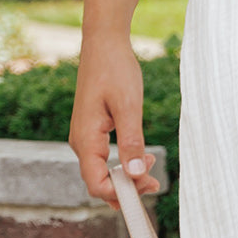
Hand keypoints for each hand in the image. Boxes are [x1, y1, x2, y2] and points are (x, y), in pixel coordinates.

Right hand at [69, 35, 160, 207]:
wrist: (104, 42)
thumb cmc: (115, 69)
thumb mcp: (128, 106)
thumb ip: (131, 142)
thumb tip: (136, 176)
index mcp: (85, 139)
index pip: (96, 184)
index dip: (120, 194)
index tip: (147, 190)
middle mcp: (80, 142)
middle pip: (99, 181)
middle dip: (126, 187)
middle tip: (156, 181)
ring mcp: (85, 136)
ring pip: (102, 169)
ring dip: (126, 175)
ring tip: (153, 167)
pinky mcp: (92, 129)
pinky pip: (103, 156)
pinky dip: (122, 162)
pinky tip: (141, 156)